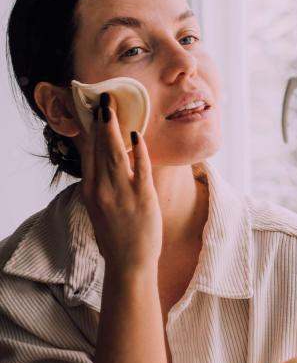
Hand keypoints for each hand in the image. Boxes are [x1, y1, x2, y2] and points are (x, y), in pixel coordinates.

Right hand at [79, 92, 161, 273]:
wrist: (128, 264)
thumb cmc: (116, 238)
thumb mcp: (99, 210)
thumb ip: (100, 187)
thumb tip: (104, 164)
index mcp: (90, 191)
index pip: (88, 153)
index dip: (90, 130)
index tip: (90, 111)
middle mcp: (103, 189)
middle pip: (99, 147)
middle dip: (101, 121)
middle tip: (102, 98)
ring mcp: (122, 193)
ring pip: (116, 153)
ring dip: (114, 127)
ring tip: (113, 107)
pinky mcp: (142, 198)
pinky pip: (141, 168)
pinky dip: (138, 150)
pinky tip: (137, 135)